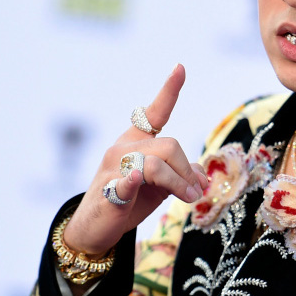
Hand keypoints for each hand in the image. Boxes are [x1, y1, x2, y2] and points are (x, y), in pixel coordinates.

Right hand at [63, 64, 207, 257]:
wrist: (95, 228)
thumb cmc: (130, 199)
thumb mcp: (161, 184)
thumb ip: (181, 173)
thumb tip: (201, 176)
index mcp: (136, 141)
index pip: (154, 113)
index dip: (169, 91)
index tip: (180, 67)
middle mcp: (123, 148)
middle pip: (169, 146)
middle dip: (187, 169)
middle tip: (196, 191)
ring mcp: (114, 169)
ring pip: (157, 164)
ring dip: (179, 183)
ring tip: (190, 198)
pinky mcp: (109, 193)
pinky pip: (125, 181)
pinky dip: (134, 180)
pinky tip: (137, 178)